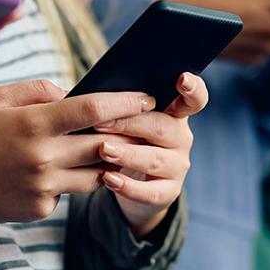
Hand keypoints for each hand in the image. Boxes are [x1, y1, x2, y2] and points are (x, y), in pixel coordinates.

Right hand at [0, 81, 160, 226]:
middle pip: (105, 145)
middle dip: (129, 135)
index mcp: (33, 123)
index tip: (147, 98)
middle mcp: (43, 157)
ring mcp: (43, 186)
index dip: (126, 102)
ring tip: (119, 148)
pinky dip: (73, 180)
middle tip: (147, 125)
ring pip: (97, 174)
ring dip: (111, 161)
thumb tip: (72, 93)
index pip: (93, 109)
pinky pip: (70, 191)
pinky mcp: (40, 208)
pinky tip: (64, 171)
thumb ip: (38, 90)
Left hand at [94, 72, 208, 236]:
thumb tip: (74, 92)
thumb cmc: (124, 138)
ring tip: (103, 150)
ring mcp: (178, 165)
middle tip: (100, 122)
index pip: (194, 98)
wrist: (131, 180)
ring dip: (127, 154)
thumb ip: (113, 104)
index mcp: (174, 112)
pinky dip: (129, 186)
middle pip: (162, 126)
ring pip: (155, 159)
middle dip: (130, 124)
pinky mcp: (169, 191)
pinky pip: (151, 191)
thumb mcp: (123, 118)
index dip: (192, 88)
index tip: (181, 78)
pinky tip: (108, 179)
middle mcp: (181, 137)